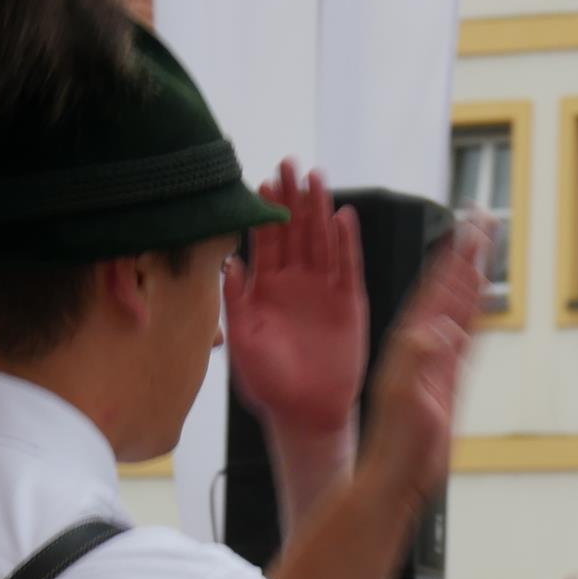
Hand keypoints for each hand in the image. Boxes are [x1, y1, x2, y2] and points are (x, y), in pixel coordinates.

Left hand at [225, 162, 366, 436]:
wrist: (305, 415)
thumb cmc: (269, 385)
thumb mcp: (242, 342)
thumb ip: (235, 301)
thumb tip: (228, 262)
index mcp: (265, 289)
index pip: (265, 240)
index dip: (265, 210)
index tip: (262, 180)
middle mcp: (295, 284)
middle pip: (294, 231)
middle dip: (292, 197)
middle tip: (288, 163)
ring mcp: (323, 292)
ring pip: (321, 241)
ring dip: (319, 210)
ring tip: (316, 178)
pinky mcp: (349, 305)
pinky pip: (348, 268)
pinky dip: (346, 243)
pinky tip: (343, 217)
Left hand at [352, 225, 489, 513]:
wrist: (398, 476)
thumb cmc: (395, 442)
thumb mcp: (405, 396)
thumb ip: (420, 360)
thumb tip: (440, 329)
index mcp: (409, 341)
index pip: (435, 287)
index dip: (453, 255)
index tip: (469, 224)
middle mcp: (422, 344)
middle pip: (449, 287)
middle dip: (466, 253)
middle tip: (483, 220)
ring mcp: (437, 361)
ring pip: (459, 308)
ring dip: (472, 277)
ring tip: (485, 248)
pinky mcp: (449, 381)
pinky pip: (467, 339)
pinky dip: (476, 316)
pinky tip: (483, 300)